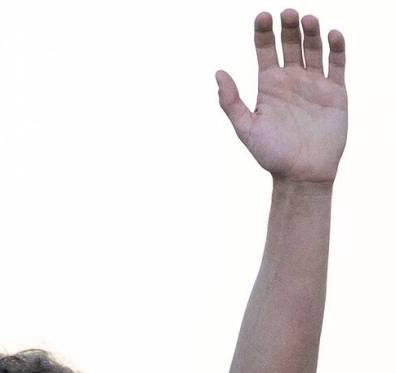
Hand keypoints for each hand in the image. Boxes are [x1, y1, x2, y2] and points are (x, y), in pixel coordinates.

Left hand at [216, 10, 346, 183]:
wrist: (301, 173)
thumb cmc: (270, 154)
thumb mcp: (245, 128)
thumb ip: (231, 101)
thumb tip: (218, 73)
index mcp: (268, 84)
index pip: (265, 50)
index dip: (263, 32)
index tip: (262, 16)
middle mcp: (291, 79)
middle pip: (290, 44)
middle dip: (288, 27)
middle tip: (287, 13)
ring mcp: (314, 83)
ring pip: (313, 49)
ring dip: (311, 32)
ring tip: (308, 20)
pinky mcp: (335, 92)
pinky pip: (337, 64)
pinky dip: (336, 48)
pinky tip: (332, 35)